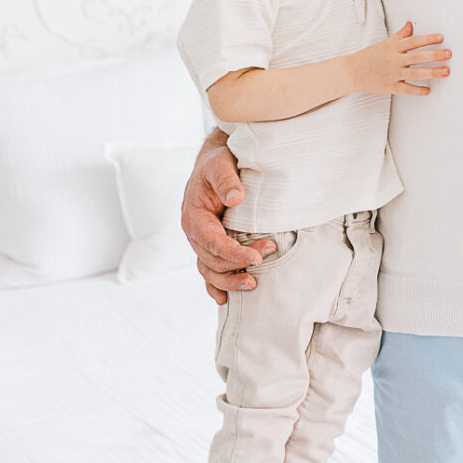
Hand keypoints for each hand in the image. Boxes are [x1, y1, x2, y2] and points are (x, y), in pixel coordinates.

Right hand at [180, 134, 274, 303]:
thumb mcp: (220, 164)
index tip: (257, 256)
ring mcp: (200, 242)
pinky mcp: (209, 246)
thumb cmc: (218, 163)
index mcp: (194, 217)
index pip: (212, 242)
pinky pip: (208, 271)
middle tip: (268, 256)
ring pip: (210, 270)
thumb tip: (235, 199)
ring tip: (254, 285)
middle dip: (239, 263)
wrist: (215, 164)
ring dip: (229, 281)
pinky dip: (215, 286)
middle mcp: (194, 233)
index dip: (234, 253)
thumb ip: (226, 179)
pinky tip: (225, 299)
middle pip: (212, 260)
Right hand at [348, 21, 450, 95]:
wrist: (351, 72)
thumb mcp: (385, 43)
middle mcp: (394, 60)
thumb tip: (410, 25)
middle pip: (418, 56)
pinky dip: (418, 90)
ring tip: (446, 71)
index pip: (414, 41)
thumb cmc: (368, 57)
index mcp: (393, 47)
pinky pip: (407, 89)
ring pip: (416, 73)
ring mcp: (393, 74)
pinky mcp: (390, 87)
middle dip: (435, 55)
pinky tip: (428, 90)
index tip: (441, 38)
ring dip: (433, 72)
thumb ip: (400, 35)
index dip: (428, 39)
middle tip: (448, 53)